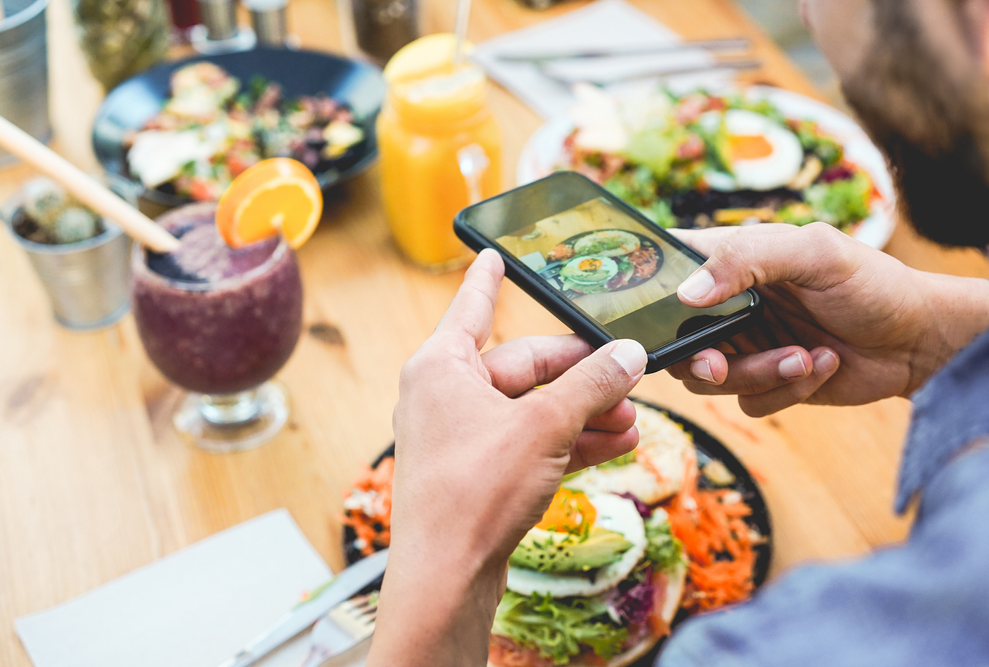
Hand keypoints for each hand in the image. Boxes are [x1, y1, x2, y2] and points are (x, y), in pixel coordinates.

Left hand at [368, 249, 647, 666]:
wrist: (448, 574)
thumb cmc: (475, 492)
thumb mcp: (545, 427)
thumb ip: (591, 385)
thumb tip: (630, 353)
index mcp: (443, 366)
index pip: (474, 306)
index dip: (489, 278)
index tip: (493, 252)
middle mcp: (445, 394)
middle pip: (524, 367)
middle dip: (582, 378)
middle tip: (629, 380)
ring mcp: (460, 435)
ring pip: (532, 409)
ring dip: (584, 414)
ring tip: (633, 423)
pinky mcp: (477, 472)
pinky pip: (528, 442)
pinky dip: (567, 442)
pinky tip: (613, 444)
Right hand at [667, 222, 988, 415]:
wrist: (920, 341)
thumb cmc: (873, 284)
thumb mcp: (815, 252)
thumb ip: (748, 258)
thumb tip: (686, 294)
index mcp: (730, 261)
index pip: (666, 266)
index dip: (644, 289)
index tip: (639, 314)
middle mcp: (728, 305)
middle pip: (675, 339)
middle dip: (699, 357)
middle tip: (719, 362)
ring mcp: (745, 345)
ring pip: (709, 378)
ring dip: (758, 373)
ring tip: (804, 356)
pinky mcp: (766, 382)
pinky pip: (749, 401)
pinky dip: (787, 389)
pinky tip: (822, 364)